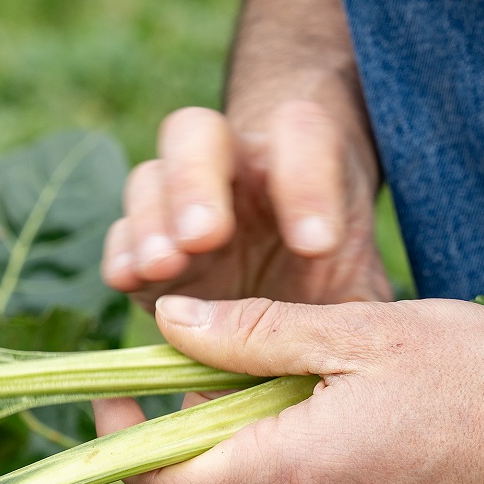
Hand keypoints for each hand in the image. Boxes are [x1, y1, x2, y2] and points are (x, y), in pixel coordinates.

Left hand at [93, 294, 483, 483]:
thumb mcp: (362, 332)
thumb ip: (252, 335)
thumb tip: (166, 324)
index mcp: (297, 477)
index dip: (124, 448)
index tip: (114, 398)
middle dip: (189, 437)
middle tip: (207, 366)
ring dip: (245, 453)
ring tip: (283, 381)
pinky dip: (294, 472)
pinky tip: (336, 416)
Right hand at [101, 95, 390, 308]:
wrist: (283, 279)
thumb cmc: (328, 277)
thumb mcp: (359, 290)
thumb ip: (360, 312)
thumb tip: (365, 350)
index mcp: (296, 159)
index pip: (302, 134)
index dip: (308, 182)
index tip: (319, 246)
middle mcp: (229, 166)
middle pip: (197, 133)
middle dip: (197, 183)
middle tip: (209, 237)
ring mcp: (176, 202)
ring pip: (148, 178)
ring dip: (151, 222)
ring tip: (166, 266)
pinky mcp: (142, 246)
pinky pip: (118, 236)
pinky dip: (121, 253)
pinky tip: (131, 281)